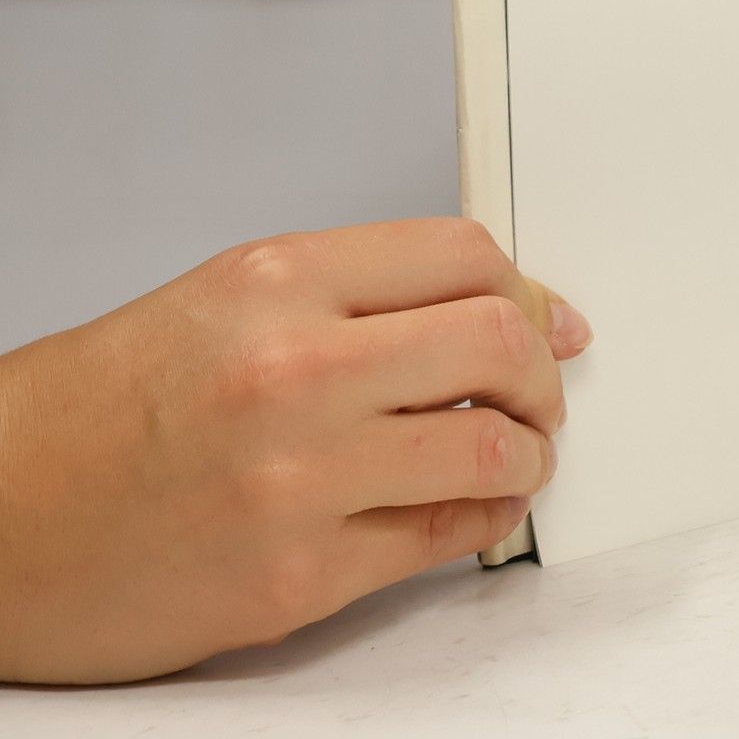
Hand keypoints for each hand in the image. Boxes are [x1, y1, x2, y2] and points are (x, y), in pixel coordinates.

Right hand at [0, 217, 590, 684]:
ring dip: (531, 451)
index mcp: (278, 281)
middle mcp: (296, 369)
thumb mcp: (227, 300)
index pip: (464, 254)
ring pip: (493, 446)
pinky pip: (443, 538)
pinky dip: (484, 519)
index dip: (526, 287)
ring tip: (519, 453)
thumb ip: (360, 296)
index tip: (547, 317)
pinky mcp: (297, 577)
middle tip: (542, 389)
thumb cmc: (98, 409)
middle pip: (499, 338)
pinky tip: (477, 507)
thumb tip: (495, 309)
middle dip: (543, 369)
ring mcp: (302, 478)